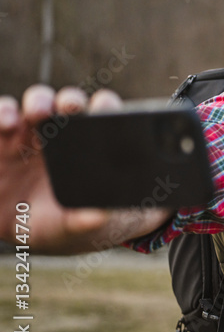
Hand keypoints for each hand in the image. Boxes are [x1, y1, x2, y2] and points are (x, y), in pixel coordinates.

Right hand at [0, 85, 169, 253]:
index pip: (102, 116)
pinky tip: (5, 122)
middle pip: (69, 104)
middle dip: (71, 101)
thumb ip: (85, 220)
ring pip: (36, 103)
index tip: (104, 108)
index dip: (105, 107)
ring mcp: (29, 134)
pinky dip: (1, 112)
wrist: (23, 230)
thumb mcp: (73, 225)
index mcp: (88, 148)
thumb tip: (99, 215)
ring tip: (38, 113)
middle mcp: (61, 134)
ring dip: (38, 101)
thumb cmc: (61, 221)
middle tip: (69, 107)